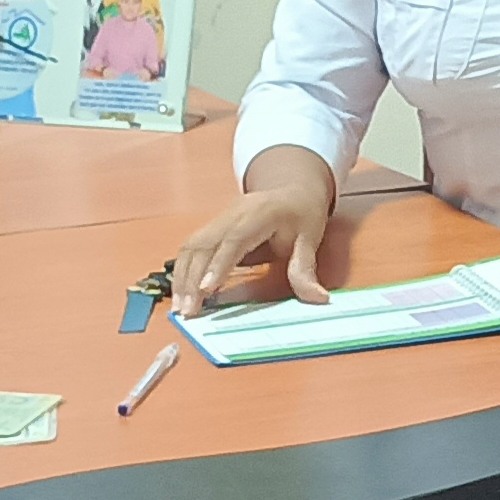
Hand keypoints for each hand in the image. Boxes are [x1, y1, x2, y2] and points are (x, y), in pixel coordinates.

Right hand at [172, 184, 333, 313]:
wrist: (291, 189)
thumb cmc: (302, 214)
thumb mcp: (311, 238)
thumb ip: (306, 268)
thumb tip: (319, 298)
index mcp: (260, 213)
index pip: (235, 239)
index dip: (219, 264)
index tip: (206, 289)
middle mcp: (233, 213)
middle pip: (205, 244)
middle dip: (192, 278)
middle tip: (188, 310)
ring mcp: (219, 218)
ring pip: (191, 246)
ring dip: (182, 277)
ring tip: (180, 307)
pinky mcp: (212, 227)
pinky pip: (191, 248)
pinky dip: (183, 270)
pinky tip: (182, 292)